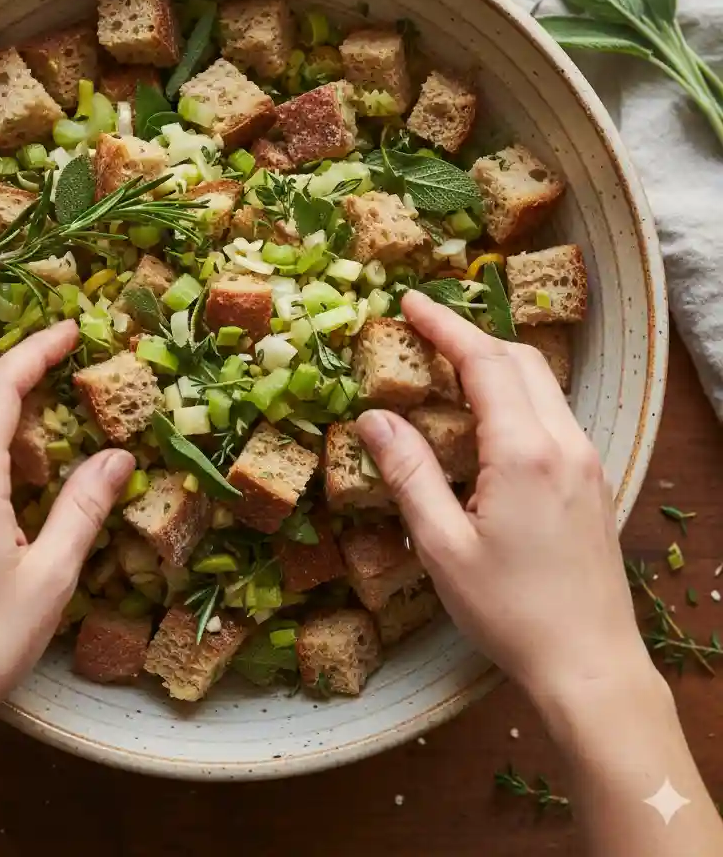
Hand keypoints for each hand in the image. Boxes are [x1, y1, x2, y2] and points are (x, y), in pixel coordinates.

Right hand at [357, 292, 650, 703]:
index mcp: (525, 453)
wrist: (590, 665)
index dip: (444, 325)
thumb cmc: (510, 611)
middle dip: (469, 335)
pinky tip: (487, 419)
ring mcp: (586, 460)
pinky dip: (515, 394)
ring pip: (541, 384)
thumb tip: (374, 418)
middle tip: (422, 331)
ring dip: (495, 363)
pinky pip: (552, 414)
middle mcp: (564, 443)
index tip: (410, 302)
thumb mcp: (441, 546)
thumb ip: (408, 473)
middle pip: (519, 360)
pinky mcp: (592, 480)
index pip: (484, 362)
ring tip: (447, 367)